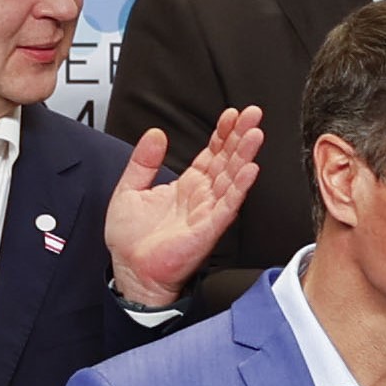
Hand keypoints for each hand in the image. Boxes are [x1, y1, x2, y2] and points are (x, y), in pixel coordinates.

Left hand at [101, 108, 263, 309]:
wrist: (129, 271)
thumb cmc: (131, 240)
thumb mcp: (129, 189)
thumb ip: (143, 161)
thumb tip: (155, 133)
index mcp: (186, 186)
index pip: (211, 153)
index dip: (223, 133)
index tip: (232, 114)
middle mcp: (201, 196)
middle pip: (227, 160)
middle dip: (241, 136)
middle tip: (253, 114)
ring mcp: (207, 212)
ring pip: (231, 178)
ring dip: (245, 156)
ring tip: (256, 134)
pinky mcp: (207, 229)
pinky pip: (227, 205)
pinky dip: (239, 187)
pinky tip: (250, 169)